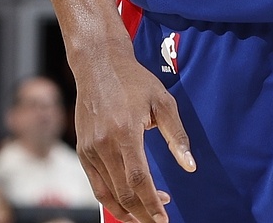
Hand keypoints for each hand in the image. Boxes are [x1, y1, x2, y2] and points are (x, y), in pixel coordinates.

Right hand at [72, 47, 193, 222]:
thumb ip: (177, 136)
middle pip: (123, 193)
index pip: (138, 181)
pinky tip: (127, 203)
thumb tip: (190, 166)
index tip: (164, 219)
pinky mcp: (82, 150)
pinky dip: (111, 200)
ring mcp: (89, 149)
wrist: (98, 64)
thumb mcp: (163, 102)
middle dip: (142, 214)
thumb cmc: (134, 81)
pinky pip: (96, 185)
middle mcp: (103, 145)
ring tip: (147, 215)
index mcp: (124, 133)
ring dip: (128, 210)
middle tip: (159, 222)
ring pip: (107, 193)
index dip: (151, 204)